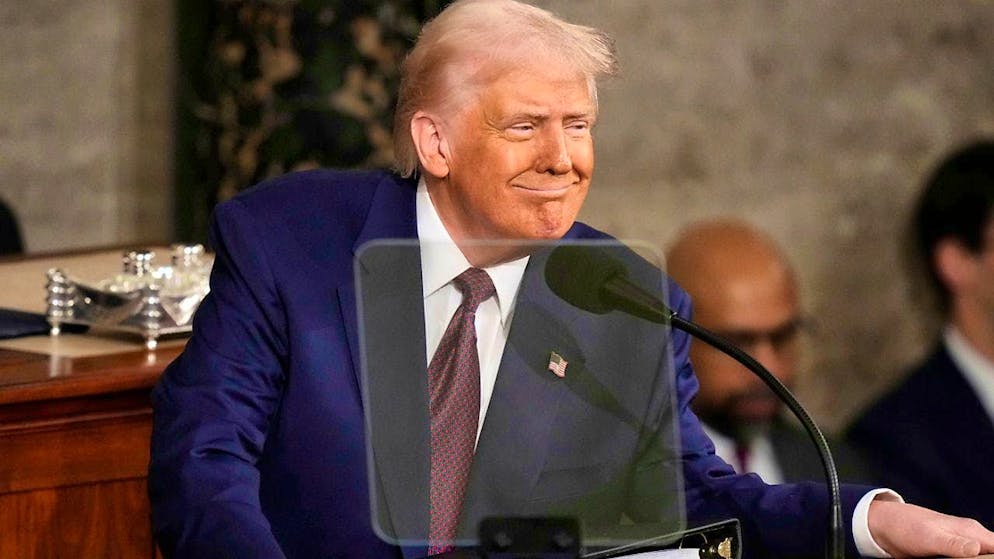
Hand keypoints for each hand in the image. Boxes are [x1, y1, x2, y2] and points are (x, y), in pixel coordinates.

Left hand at [869, 499, 993, 557]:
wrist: (884, 526)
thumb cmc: (907, 527)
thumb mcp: (930, 537)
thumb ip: (954, 544)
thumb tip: (976, 548)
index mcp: (971, 531)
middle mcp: (970, 538)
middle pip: (991, 554)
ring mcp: (961, 546)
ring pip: (980, 558)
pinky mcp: (950, 553)